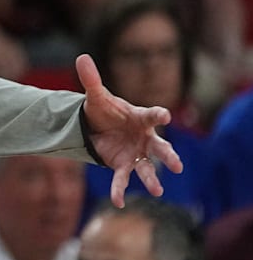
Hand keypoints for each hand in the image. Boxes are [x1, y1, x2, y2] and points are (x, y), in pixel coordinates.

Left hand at [76, 54, 182, 207]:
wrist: (97, 127)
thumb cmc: (105, 110)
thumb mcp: (96, 96)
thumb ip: (91, 80)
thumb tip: (81, 57)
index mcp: (140, 117)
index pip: (152, 115)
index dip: (158, 114)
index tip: (164, 115)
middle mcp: (144, 138)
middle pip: (161, 147)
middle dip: (169, 155)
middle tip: (177, 165)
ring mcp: (137, 153)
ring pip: (148, 168)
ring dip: (152, 179)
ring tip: (158, 191)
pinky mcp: (124, 165)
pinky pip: (123, 179)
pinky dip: (119, 190)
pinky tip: (117, 202)